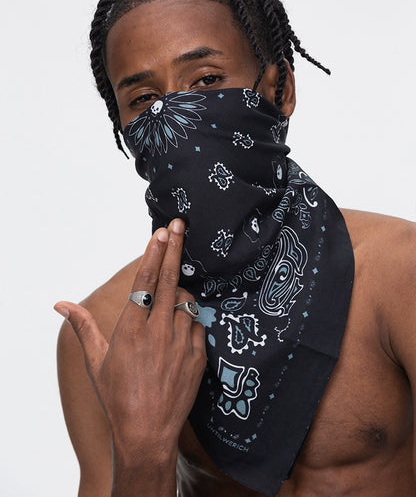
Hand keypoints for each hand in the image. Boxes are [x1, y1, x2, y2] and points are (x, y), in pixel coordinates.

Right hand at [54, 219, 205, 483]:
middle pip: (169, 280)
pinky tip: (182, 327)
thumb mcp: (96, 361)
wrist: (147, 433)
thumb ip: (83, 326)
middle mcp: (158, 331)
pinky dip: (191, 320)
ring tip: (172, 298)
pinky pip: (199, 325)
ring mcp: (182, 343)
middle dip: (175, 249)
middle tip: (180, 225)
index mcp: (131, 329)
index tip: (160, 233)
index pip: (145, 281)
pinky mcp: (198, 356)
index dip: (153, 253)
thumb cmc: (117, 397)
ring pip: (188, 302)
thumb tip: (61, 304)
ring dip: (181, 293)